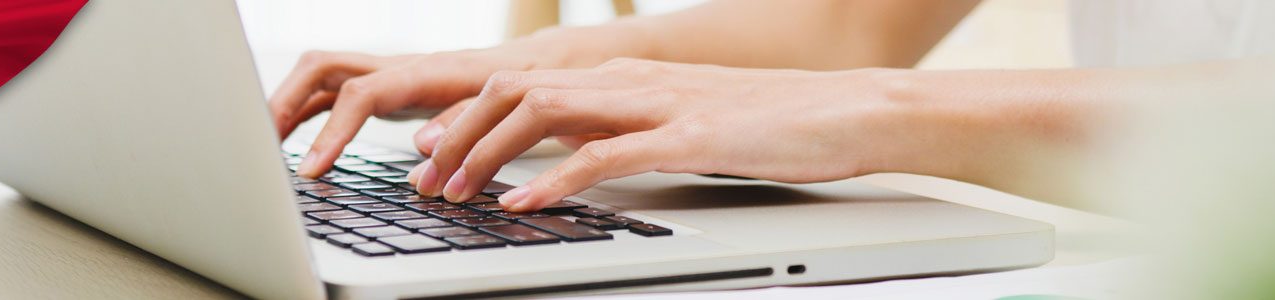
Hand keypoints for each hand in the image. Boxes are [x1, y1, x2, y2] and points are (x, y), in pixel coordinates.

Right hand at [269, 50, 537, 177]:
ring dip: (285, 105)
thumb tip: (423, 146)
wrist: (527, 66)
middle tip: (263, 148)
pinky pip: (330, 93)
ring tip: (263, 146)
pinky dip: (304, 113)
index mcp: (422, 72)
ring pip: (319, 76)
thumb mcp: (501, 106)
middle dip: (285, 103)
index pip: (361, 94)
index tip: (312, 170)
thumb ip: (461, 123)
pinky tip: (291, 141)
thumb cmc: (517, 85)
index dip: (332, 132)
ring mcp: (385, 74)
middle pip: (322, 68)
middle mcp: (395, 67)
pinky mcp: (383, 87)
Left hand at [413, 58, 921, 211]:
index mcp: (624, 77)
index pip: (521, 85)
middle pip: (514, 91)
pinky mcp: (688, 137)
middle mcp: (629, 82)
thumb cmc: (771, 123)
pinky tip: (523, 205)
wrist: (851, 110)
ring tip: (457, 192)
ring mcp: (656, 105)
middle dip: (459, 134)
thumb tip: (562, 150)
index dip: (466, 116)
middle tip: (424, 179)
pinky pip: (604, 154)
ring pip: (544, 112)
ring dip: (489, 153)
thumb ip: (618, 130)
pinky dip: (554, 179)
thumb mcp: (676, 122)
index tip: (427, 151)